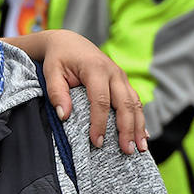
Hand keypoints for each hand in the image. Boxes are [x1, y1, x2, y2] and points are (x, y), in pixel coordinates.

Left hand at [34, 29, 146, 153]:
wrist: (69, 42)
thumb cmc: (59, 59)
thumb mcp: (51, 73)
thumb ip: (56, 93)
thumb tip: (64, 115)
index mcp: (95, 69)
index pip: (100, 100)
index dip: (100, 122)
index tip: (97, 141)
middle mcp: (114, 72)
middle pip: (125, 104)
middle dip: (127, 129)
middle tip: (127, 150)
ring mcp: (121, 77)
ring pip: (135, 104)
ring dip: (139, 127)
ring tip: (140, 148)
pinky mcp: (123, 82)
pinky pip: (135, 102)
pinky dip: (140, 119)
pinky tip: (143, 135)